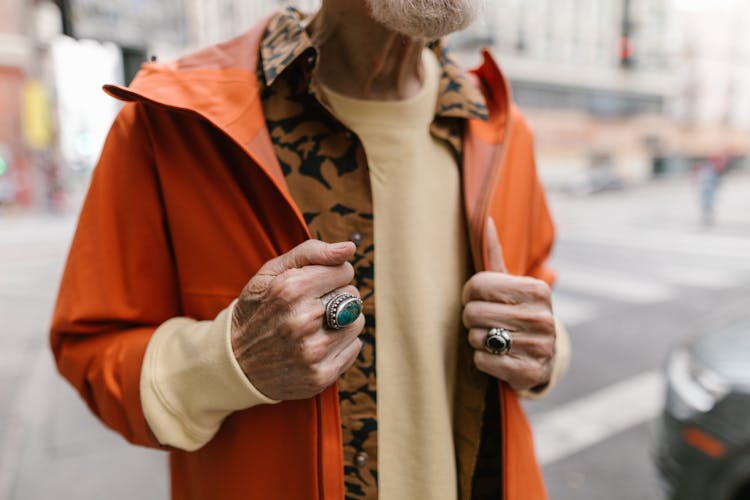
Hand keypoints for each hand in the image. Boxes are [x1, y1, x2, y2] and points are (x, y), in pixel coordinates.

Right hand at [231, 240, 364, 400]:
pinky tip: (317, 344)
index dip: (330, 276)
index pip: (344, 271)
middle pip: (353, 296)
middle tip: (311, 307)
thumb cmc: (257, 311)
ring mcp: (312, 351)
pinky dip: (341, 344)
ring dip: (342, 322)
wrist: (235, 363)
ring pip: (357, 322)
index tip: (313, 285)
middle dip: (336, 297)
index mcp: (291, 289)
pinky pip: (354, 347)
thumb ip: (311, 252)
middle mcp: (303, 320)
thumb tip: (349, 248)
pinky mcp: (321, 375)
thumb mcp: (270, 273)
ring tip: (315, 327)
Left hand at [462, 218, 555, 391]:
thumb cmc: (517, 313)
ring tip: (494, 337)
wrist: (543, 355)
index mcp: (536, 290)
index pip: (477, 285)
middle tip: (485, 321)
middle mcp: (542, 317)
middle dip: (472, 318)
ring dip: (477, 339)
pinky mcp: (530, 372)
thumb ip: (494, 255)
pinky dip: (483, 360)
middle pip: (472, 312)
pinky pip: (482, 361)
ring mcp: (539, 346)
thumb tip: (486, 221)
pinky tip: (498, 355)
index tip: (477, 298)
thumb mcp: (511, 284)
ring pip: (476, 337)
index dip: (468, 294)